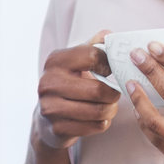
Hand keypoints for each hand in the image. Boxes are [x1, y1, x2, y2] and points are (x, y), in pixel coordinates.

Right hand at [34, 28, 120, 149]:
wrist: (46, 118)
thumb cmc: (68, 83)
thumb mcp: (76, 60)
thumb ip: (93, 46)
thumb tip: (109, 35)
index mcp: (55, 61)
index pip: (92, 56)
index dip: (108, 63)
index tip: (111, 69)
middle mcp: (49, 83)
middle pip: (98, 90)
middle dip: (114, 93)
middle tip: (117, 93)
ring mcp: (51, 107)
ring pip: (98, 111)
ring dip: (111, 109)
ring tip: (111, 105)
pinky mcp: (58, 128)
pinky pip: (95, 126)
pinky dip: (104, 122)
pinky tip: (100, 117)